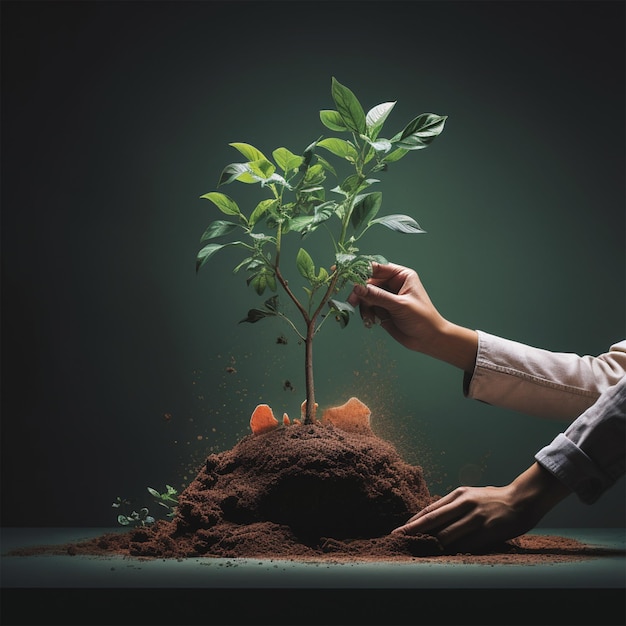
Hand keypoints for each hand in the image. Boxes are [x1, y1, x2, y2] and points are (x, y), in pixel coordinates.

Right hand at [348, 261, 477, 370]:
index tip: (345, 272)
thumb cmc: (421, 318)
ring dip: (364, 307)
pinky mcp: (382, 309)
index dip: (360, 269)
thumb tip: (357, 287)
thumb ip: (377, 296)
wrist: (428, 340)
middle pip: (368, 282)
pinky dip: (366, 314)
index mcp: (401, 275)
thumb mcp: (399, 305)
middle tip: (352, 302)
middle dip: (360, 293)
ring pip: (365, 296)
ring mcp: (386, 297)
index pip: (377, 268)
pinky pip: (367, 308)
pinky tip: (372, 322)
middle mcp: (393, 284)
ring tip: (369, 318)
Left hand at [391, 462, 570, 551]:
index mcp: (458, 494)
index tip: (399, 530)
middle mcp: (464, 504)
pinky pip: (466, 546)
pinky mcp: (487, 531)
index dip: (413, 521)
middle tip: (398, 538)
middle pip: (433, 521)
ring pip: (447, 536)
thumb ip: (451, 506)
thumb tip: (429, 519)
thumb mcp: (468, 496)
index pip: (430, 510)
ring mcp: (476, 518)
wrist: (521, 500)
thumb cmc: (491, 500)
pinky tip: (445, 557)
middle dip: (414, 531)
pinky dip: (454, 552)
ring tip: (420, 552)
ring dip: (433, 546)